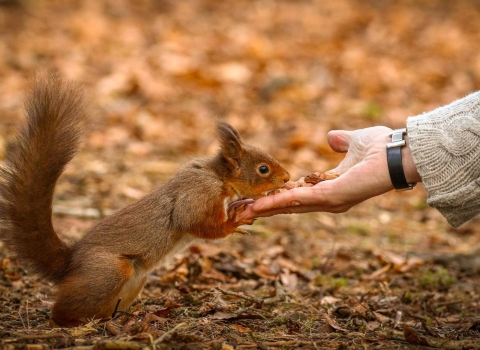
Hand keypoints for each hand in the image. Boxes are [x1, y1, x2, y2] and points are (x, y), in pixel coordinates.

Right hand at [239, 126, 421, 218]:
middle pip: (291, 205)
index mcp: (331, 186)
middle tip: (244, 211)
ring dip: (267, 208)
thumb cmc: (381, 147)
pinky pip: (299, 200)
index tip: (259, 197)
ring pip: (291, 206)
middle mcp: (328, 199)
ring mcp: (329, 200)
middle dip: (267, 208)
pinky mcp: (331, 197)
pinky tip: (260, 204)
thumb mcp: (353, 142)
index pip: (299, 194)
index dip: (278, 196)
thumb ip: (340, 142)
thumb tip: (330, 137)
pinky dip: (278, 202)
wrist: (397, 151)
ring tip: (245, 211)